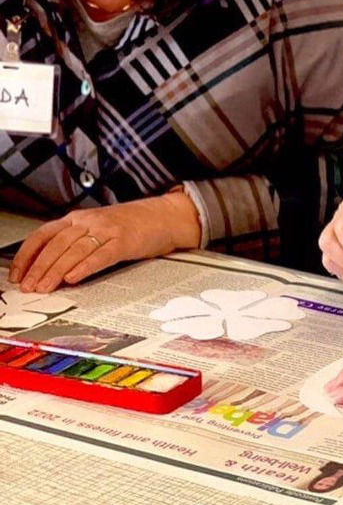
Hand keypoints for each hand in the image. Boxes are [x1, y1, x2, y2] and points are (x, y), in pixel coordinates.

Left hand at [9, 190, 201, 292]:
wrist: (163, 216)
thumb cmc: (130, 225)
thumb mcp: (96, 228)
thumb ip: (74, 242)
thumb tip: (47, 267)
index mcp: (78, 218)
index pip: (43, 235)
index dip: (27, 255)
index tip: (17, 275)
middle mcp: (89, 221)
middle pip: (56, 244)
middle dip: (39, 268)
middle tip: (29, 287)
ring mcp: (107, 230)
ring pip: (74, 251)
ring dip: (55, 271)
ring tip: (45, 287)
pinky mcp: (124, 241)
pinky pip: (100, 255)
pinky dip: (85, 267)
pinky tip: (74, 277)